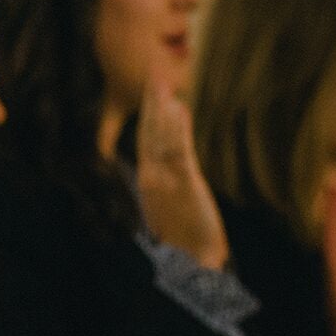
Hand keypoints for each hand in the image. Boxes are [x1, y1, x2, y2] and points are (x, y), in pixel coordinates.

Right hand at [134, 81, 228, 269]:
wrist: (190, 262)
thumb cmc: (182, 238)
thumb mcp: (170, 207)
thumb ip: (168, 182)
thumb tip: (167, 162)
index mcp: (147, 180)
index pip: (145, 139)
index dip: (147, 114)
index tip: (151, 90)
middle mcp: (152, 176)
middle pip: (149, 132)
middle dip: (151, 102)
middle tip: (153, 72)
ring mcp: (166, 179)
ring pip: (161, 137)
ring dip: (161, 108)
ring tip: (163, 82)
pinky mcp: (184, 184)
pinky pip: (179, 151)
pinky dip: (177, 129)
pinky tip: (179, 110)